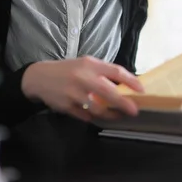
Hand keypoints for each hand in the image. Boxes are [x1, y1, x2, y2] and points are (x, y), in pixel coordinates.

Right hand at [21, 56, 143, 121]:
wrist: (40, 77)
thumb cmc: (69, 70)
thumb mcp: (86, 64)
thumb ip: (103, 72)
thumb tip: (126, 84)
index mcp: (91, 65)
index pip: (116, 72)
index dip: (131, 81)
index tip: (141, 90)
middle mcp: (83, 78)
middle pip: (109, 93)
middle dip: (124, 103)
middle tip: (135, 110)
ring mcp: (74, 93)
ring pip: (98, 109)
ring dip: (111, 114)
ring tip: (118, 115)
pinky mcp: (67, 106)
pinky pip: (85, 115)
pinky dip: (93, 117)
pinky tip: (98, 116)